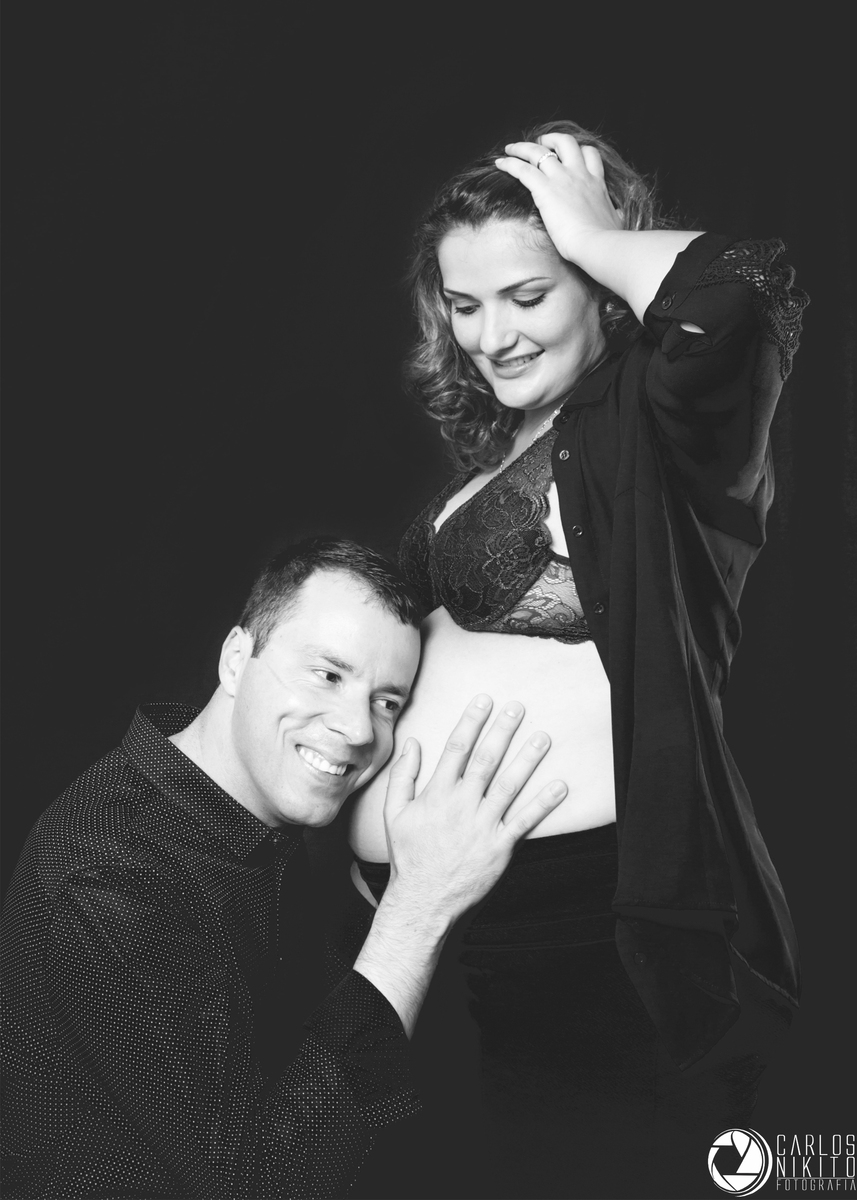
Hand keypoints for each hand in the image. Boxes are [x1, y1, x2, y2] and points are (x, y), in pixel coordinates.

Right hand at [381, 695, 566, 922]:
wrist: (423, 901)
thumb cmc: (409, 856)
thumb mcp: (394, 813)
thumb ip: (403, 775)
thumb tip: (411, 742)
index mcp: (437, 794)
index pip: (457, 748)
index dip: (472, 722)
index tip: (484, 700)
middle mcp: (462, 805)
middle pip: (486, 760)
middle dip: (503, 730)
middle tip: (517, 707)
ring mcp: (483, 826)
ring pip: (509, 785)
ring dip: (528, 759)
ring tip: (542, 737)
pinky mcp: (500, 847)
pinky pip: (525, 822)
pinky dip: (543, 804)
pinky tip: (559, 786)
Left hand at [495, 133, 622, 264]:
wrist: (598, 244)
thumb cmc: (607, 238)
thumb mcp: (617, 220)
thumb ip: (615, 213)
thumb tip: (619, 214)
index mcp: (595, 182)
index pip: (589, 155)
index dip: (578, 151)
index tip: (568, 155)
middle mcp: (578, 174)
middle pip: (565, 142)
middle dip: (552, 139)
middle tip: (541, 143)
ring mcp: (561, 179)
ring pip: (539, 151)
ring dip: (523, 147)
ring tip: (512, 148)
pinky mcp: (545, 190)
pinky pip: (523, 169)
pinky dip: (510, 163)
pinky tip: (500, 163)